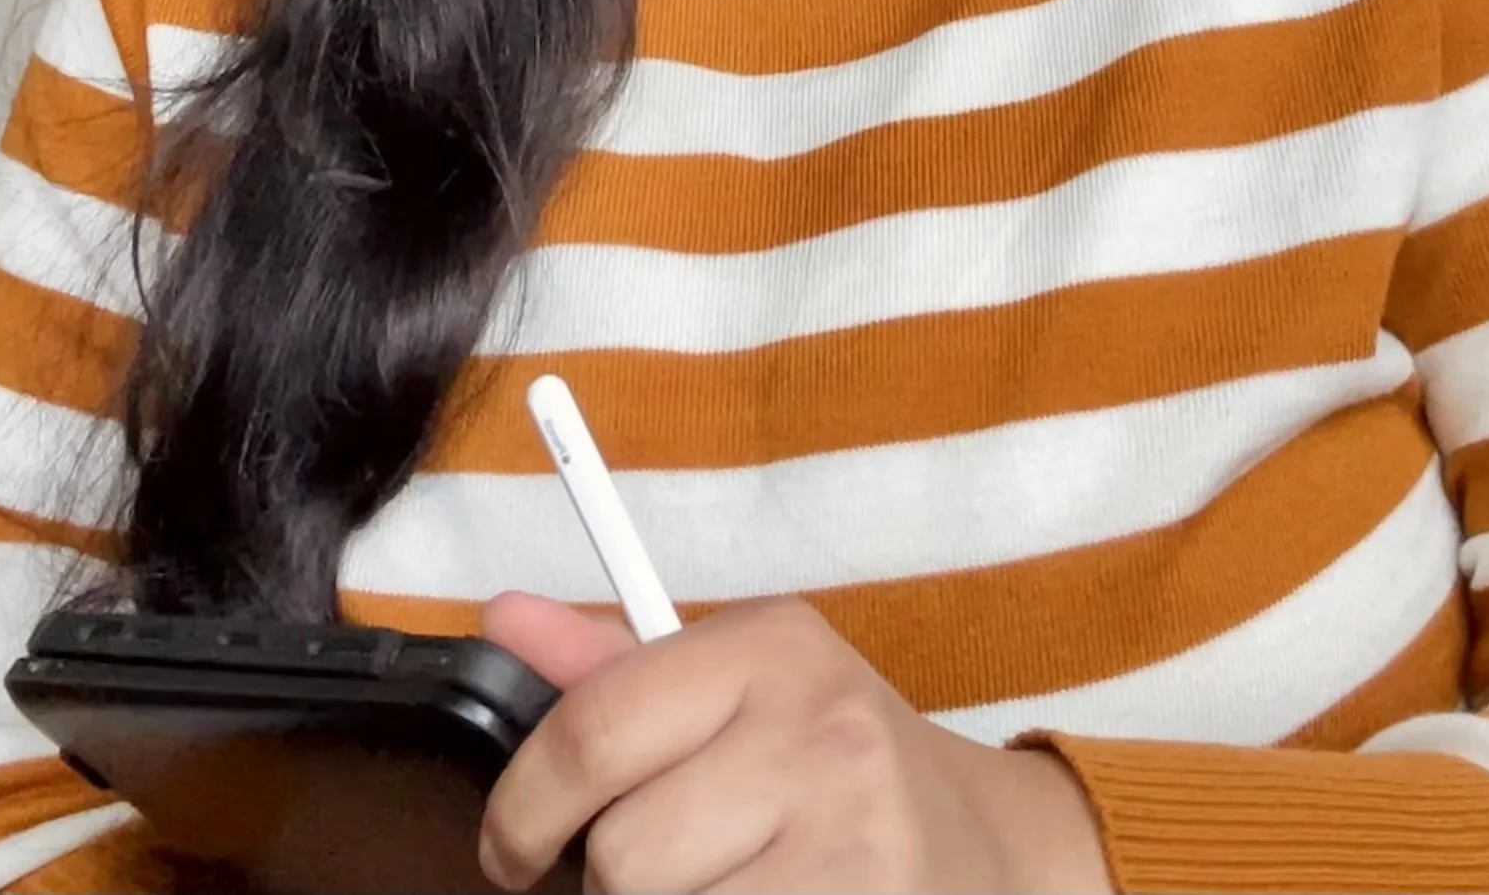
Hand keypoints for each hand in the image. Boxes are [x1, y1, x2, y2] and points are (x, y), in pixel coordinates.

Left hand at [476, 590, 1111, 894]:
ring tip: (718, 889)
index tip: (510, 853)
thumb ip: (613, 670)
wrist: (988, 850)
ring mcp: (854, 841)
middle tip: (660, 872)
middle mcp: (820, 731)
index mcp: (771, 647)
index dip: (523, 810)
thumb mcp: (739, 689)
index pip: (594, 731)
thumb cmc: (832, 768)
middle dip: (618, 882)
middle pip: (624, 856)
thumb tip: (501, 619)